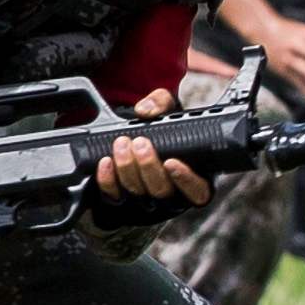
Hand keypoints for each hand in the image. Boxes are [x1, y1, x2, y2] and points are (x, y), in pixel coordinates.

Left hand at [93, 83, 210, 206]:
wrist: (138, 137)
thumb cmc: (162, 128)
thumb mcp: (169, 110)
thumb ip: (162, 103)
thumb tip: (145, 110)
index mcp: (196, 178)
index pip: (198, 191)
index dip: (186, 181)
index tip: (171, 162)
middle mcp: (172, 195)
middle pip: (162, 192)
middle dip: (149, 166)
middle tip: (140, 143)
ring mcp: (147, 201)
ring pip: (137, 194)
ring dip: (128, 169)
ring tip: (122, 144)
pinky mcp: (122, 201)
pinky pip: (114, 197)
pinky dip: (108, 181)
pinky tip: (106, 162)